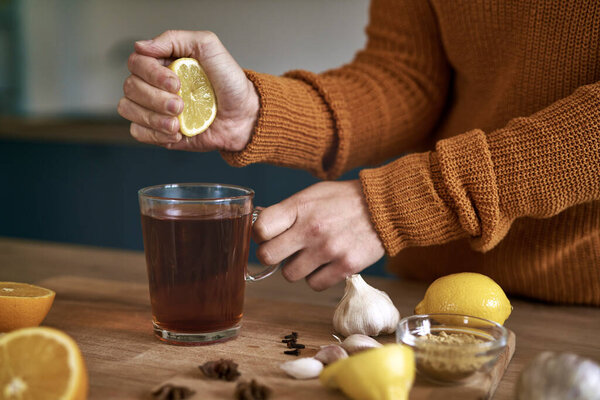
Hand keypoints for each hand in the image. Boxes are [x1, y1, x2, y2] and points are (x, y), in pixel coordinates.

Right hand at [117, 30, 258, 151]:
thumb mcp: (209, 47)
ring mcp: (154, 109)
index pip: (136, 63)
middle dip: (156, 98)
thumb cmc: (230, 82)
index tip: (176, 82)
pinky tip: (177, 132)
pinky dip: (155, 133)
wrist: (244, 116)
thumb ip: (175, 38)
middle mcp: (153, 84)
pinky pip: (138, 133)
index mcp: (162, 63)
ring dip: (154, 117)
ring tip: (179, 121)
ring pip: (129, 109)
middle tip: (182, 104)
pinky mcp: (158, 131)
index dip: (151, 74)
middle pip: (130, 87)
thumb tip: (141, 46)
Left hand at [254, 180, 385, 290]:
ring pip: (289, 274)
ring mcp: (328, 249)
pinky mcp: (345, 266)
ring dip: (297, 267)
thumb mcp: (312, 194)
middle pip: (268, 256)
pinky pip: (314, 284)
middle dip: (273, 255)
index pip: (260, 229)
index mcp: (300, 207)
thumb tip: (258, 228)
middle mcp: (311, 229)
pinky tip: (326, 263)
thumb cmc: (343, 200)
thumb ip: (286, 211)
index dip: (259, 235)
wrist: (384, 206)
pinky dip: (317, 277)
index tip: (267, 236)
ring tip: (311, 255)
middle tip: (284, 250)